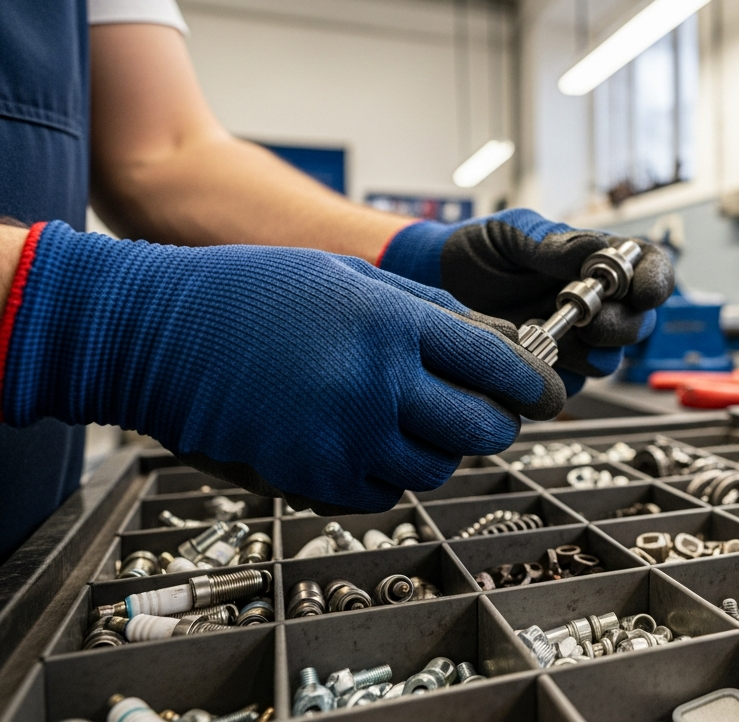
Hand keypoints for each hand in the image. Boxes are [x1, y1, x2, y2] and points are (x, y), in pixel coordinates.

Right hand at [0, 221, 564, 512]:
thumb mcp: (352, 276)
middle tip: (490, 412)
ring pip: (437, 466)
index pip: (496, 365)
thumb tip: (496, 340)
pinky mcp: (314, 477)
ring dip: (440, 448)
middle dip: (497, 422)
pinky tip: (367, 440)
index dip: (535, 384)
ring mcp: (344, 437)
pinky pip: (386, 493)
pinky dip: (389, 473)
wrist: (158, 335)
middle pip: (480, 428)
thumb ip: (429, 309)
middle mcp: (377, 384)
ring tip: (411, 418)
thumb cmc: (256, 293)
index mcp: (393, 324)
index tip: (549, 392)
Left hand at [379, 209, 673, 392]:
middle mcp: (597, 304)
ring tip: (546, 331)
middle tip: (590, 320)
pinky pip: (571, 386)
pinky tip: (529, 352)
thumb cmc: (478, 249)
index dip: (656, 283)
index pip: (649, 272)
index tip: (644, 291)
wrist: (435, 281)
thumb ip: (559, 245)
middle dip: (620, 325)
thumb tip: (599, 254)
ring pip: (608, 360)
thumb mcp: (516, 233)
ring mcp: (576, 341)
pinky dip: (555, 374)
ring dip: (585, 352)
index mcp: (599, 263)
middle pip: (638, 325)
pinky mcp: (552, 372)